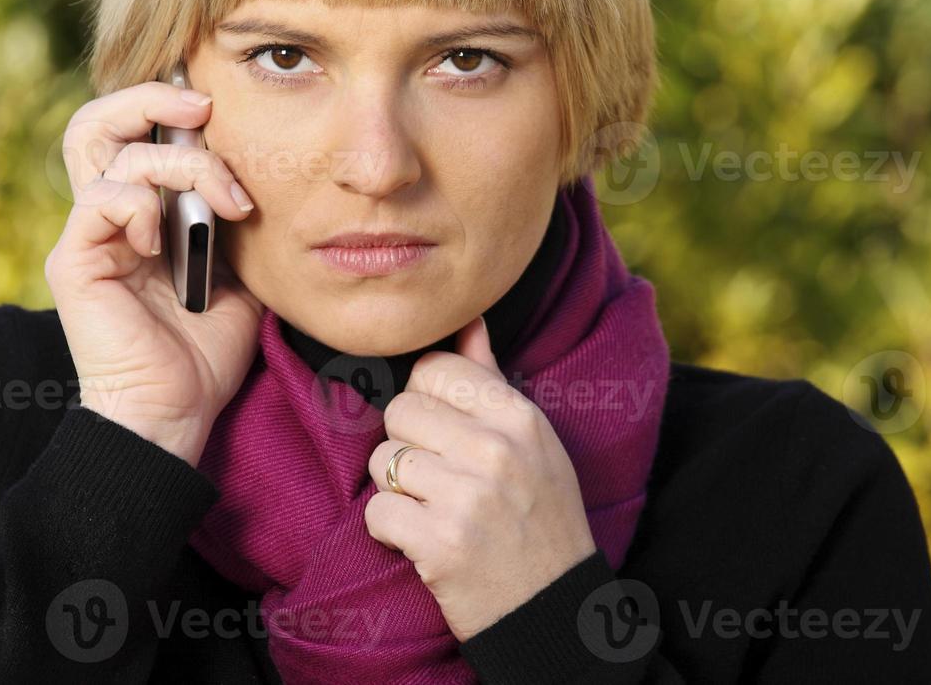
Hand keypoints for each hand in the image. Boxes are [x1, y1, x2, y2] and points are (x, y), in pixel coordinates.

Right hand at [44, 80, 262, 463]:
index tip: (222, 109)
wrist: (175, 414)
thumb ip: (231, 220)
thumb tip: (260, 171)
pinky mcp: (75, 262)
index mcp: (140, 215)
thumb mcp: (236, 272)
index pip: (133, 132)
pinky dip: (141, 204)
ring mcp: (87, 238)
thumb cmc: (204, 352)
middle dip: (151, 96)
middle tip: (204, 105)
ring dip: (182, 163)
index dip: (168, 105)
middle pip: (97, 122)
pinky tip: (166, 241)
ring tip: (227, 204)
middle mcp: (107, 218)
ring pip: (114, 152)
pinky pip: (101, 200)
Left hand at [363, 316, 597, 641]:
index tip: (441, 434)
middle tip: (439, 481)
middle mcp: (496, 449)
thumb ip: (491, 380)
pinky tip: (423, 541)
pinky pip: (377, 511)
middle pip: (399, 412)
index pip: (433, 369)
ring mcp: (468, 495)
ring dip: (397, 490)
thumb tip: (467, 320)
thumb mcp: (533, 443)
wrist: (553, 611)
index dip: (424, 401)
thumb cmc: (540, 518)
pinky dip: (390, 531)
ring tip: (434, 511)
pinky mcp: (441, 543)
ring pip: (383, 461)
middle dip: (407, 446)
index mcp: (519, 417)